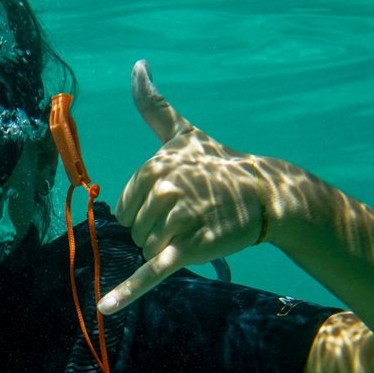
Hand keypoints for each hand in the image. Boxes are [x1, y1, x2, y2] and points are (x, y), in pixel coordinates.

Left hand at [102, 61, 300, 313]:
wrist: (266, 195)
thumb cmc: (219, 165)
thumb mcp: (184, 134)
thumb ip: (155, 105)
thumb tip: (136, 64)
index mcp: (153, 167)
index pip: (124, 209)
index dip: (147, 212)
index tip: (175, 201)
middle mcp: (164, 189)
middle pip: (135, 231)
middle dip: (158, 230)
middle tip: (191, 216)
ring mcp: (178, 219)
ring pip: (148, 251)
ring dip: (169, 248)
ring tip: (198, 229)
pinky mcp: (191, 248)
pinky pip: (153, 272)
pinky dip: (129, 292)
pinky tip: (107, 307)